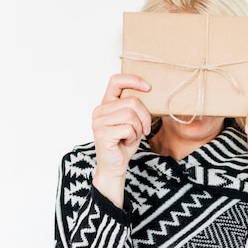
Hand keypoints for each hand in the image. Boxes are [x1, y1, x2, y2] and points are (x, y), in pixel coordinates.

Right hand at [91, 74, 151, 206]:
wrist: (114, 167)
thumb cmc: (123, 144)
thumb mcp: (132, 121)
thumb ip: (134, 107)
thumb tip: (148, 92)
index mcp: (106, 104)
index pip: (116, 81)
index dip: (133, 80)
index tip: (148, 87)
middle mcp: (99, 111)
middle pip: (132, 101)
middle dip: (144, 117)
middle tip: (144, 129)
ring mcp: (99, 122)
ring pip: (131, 114)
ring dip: (138, 128)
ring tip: (132, 136)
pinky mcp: (102, 133)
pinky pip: (129, 128)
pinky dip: (133, 137)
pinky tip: (126, 142)